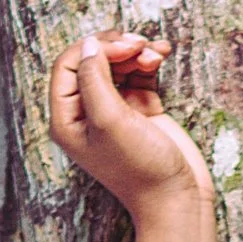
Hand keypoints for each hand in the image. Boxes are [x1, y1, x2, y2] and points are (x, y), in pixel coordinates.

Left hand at [46, 30, 209, 212]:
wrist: (175, 197)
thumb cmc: (139, 167)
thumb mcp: (109, 120)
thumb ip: (94, 79)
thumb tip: (89, 45)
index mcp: (67, 119)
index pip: (67, 66)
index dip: (93, 49)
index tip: (122, 49)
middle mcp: (87, 113)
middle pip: (92, 60)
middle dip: (116, 47)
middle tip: (139, 45)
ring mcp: (114, 110)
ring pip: (118, 63)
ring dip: (136, 51)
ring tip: (156, 53)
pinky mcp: (140, 109)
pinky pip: (139, 73)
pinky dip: (149, 60)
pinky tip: (163, 53)